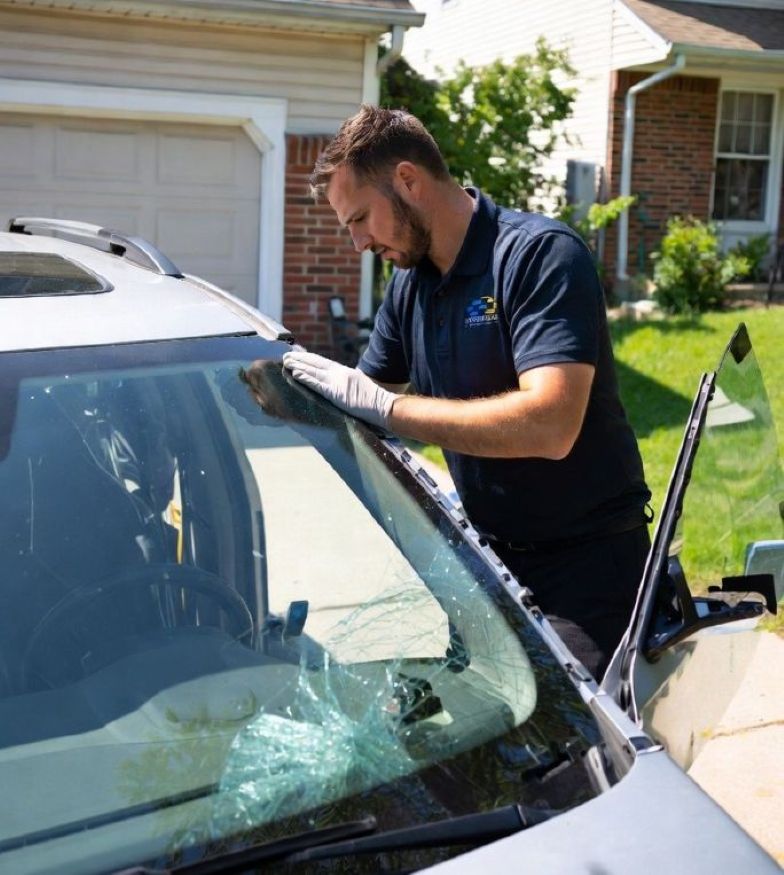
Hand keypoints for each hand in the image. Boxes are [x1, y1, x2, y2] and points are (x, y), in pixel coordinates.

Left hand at [282, 351, 397, 429]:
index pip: (324, 363)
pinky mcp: (336, 393)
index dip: (310, 359)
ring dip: (298, 366)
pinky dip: (306, 378)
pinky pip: (317, 384)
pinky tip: (296, 374)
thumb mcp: (359, 388)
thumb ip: (347, 386)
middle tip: (287, 356)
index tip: (299, 355)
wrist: (384, 406)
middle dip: (301, 359)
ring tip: (286, 362)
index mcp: (346, 372)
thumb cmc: (375, 402)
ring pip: (313, 371)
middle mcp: (341, 374)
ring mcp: (338, 382)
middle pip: (316, 364)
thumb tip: (338, 389)